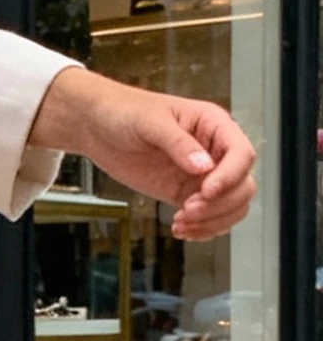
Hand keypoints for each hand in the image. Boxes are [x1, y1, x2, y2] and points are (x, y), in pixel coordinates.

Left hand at [31, 68, 256, 240]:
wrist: (98, 127)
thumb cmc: (125, 111)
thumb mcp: (151, 122)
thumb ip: (178, 143)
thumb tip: (203, 166)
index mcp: (213, 125)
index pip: (242, 154)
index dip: (230, 176)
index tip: (207, 191)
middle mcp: (213, 151)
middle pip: (242, 186)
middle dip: (220, 205)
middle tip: (188, 210)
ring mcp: (201, 175)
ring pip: (230, 206)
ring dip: (212, 222)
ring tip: (182, 223)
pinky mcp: (184, 193)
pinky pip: (208, 217)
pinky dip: (201, 229)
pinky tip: (180, 229)